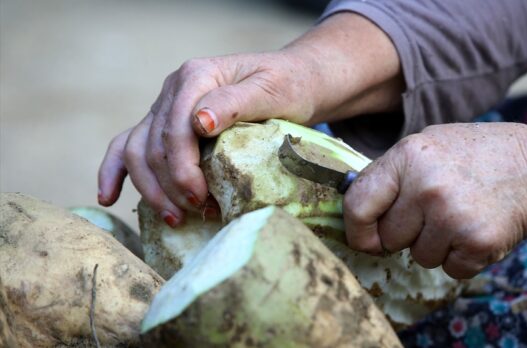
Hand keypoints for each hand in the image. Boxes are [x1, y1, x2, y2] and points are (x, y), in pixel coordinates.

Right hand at [98, 13, 402, 225]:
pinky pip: (128, 144)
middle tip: (198, 213)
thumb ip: (237, 102)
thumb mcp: (272, 91)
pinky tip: (109, 197)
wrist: (294, 80)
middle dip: (171, 185)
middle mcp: (174, 89)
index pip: (175, 129)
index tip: (203, 199)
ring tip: (175, 219)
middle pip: (154, 144)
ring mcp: (165, 106)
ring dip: (150, 188)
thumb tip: (200, 122)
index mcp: (197, 77)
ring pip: (137, 150)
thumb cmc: (287, 86)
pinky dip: (114, 171)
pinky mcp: (165, 123)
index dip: (183, 169)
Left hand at [344, 122, 526, 278]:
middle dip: (406, 233)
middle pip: (389, 238)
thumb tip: (356, 210)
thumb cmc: (479, 155)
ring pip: (419, 257)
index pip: (358, 205)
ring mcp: (453, 216)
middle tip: (435, 212)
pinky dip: (463, 258)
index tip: (367, 237)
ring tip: (461, 216)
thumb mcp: (430, 145)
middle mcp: (427, 186)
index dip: (357, 229)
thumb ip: (393, 173)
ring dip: (437, 246)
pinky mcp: (477, 242)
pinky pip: (450, 269)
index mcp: (408, 156)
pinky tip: (478, 229)